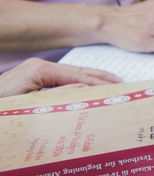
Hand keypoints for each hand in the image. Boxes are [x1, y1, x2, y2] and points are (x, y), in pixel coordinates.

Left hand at [0, 58, 119, 97]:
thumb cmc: (3, 109)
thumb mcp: (30, 106)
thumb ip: (58, 96)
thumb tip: (84, 89)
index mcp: (40, 70)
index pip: (77, 76)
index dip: (98, 83)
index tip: (115, 88)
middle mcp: (40, 66)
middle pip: (77, 71)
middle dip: (100, 77)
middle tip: (121, 83)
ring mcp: (37, 69)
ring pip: (72, 72)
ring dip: (92, 77)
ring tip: (112, 80)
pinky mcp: (34, 75)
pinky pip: (63, 77)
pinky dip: (79, 80)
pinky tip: (88, 84)